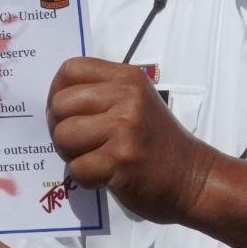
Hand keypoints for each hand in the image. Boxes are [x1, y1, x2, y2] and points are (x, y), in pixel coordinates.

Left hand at [47, 56, 218, 223]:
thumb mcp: (136, 102)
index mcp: (127, 78)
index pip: (70, 69)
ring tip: (93, 158)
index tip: (65, 112)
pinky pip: (78, 168)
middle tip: (78, 142)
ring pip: (64, 136)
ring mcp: (124, 128)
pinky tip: (105, 176)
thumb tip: (53, 103)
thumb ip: (101, 94)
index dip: (57, 91)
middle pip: (60, 104)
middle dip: (60, 128)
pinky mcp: (122, 160)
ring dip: (71, 154)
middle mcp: (126, 97)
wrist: (193, 177)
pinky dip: (86, 178)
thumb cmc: (156, 142)